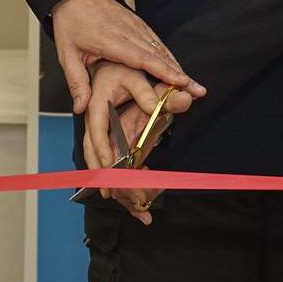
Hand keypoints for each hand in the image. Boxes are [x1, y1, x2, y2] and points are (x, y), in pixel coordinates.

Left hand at [50, 0, 204, 113]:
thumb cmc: (71, 22)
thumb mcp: (66, 53)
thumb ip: (76, 81)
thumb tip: (81, 108)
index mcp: (111, 40)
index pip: (141, 58)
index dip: (162, 71)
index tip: (180, 82)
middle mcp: (128, 32)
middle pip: (158, 56)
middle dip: (179, 74)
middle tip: (198, 90)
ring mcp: (136, 27)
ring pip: (161, 49)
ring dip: (178, 67)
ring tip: (194, 85)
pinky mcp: (139, 24)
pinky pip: (157, 42)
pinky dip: (169, 56)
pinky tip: (178, 69)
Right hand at [82, 61, 193, 225]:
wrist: (111, 68)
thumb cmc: (121, 71)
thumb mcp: (140, 77)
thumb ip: (162, 92)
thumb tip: (186, 98)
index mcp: (99, 111)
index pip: (97, 136)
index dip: (103, 155)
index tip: (111, 171)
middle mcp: (97, 128)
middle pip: (97, 160)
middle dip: (110, 182)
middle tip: (127, 200)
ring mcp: (102, 138)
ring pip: (105, 169)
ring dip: (121, 191)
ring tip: (142, 212)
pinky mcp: (111, 145)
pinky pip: (114, 168)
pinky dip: (127, 185)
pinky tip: (143, 200)